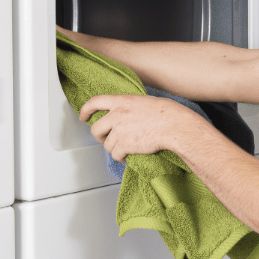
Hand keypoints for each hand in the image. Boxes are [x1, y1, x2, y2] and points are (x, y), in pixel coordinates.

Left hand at [79, 94, 205, 162]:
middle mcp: (117, 115)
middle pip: (96, 129)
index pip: (95, 102)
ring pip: (107, 145)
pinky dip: (121, 157)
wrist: (174, 126)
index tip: (83, 116)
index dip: (86, 109)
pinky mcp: (125, 145)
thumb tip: (125, 113)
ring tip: (125, 148)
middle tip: (106, 139)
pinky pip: (116, 155)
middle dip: (99, 136)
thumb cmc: (167, 113)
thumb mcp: (144, 102)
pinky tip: (129, 155)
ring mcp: (120, 130)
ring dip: (115, 148)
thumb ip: (129, 106)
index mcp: (122, 101)